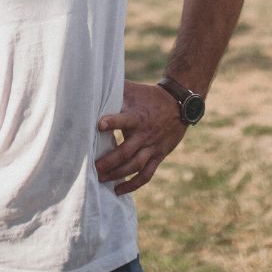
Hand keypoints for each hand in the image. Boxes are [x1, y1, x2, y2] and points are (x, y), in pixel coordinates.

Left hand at [94, 80, 186, 195]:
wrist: (179, 104)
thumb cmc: (148, 95)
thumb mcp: (133, 89)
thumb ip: (114, 88)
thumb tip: (92, 80)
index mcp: (137, 116)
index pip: (124, 119)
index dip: (112, 122)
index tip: (98, 125)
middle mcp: (145, 134)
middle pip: (127, 151)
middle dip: (109, 161)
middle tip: (94, 168)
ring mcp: (152, 146)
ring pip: (135, 165)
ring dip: (118, 174)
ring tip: (102, 179)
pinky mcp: (158, 155)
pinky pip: (146, 174)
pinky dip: (133, 184)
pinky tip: (119, 190)